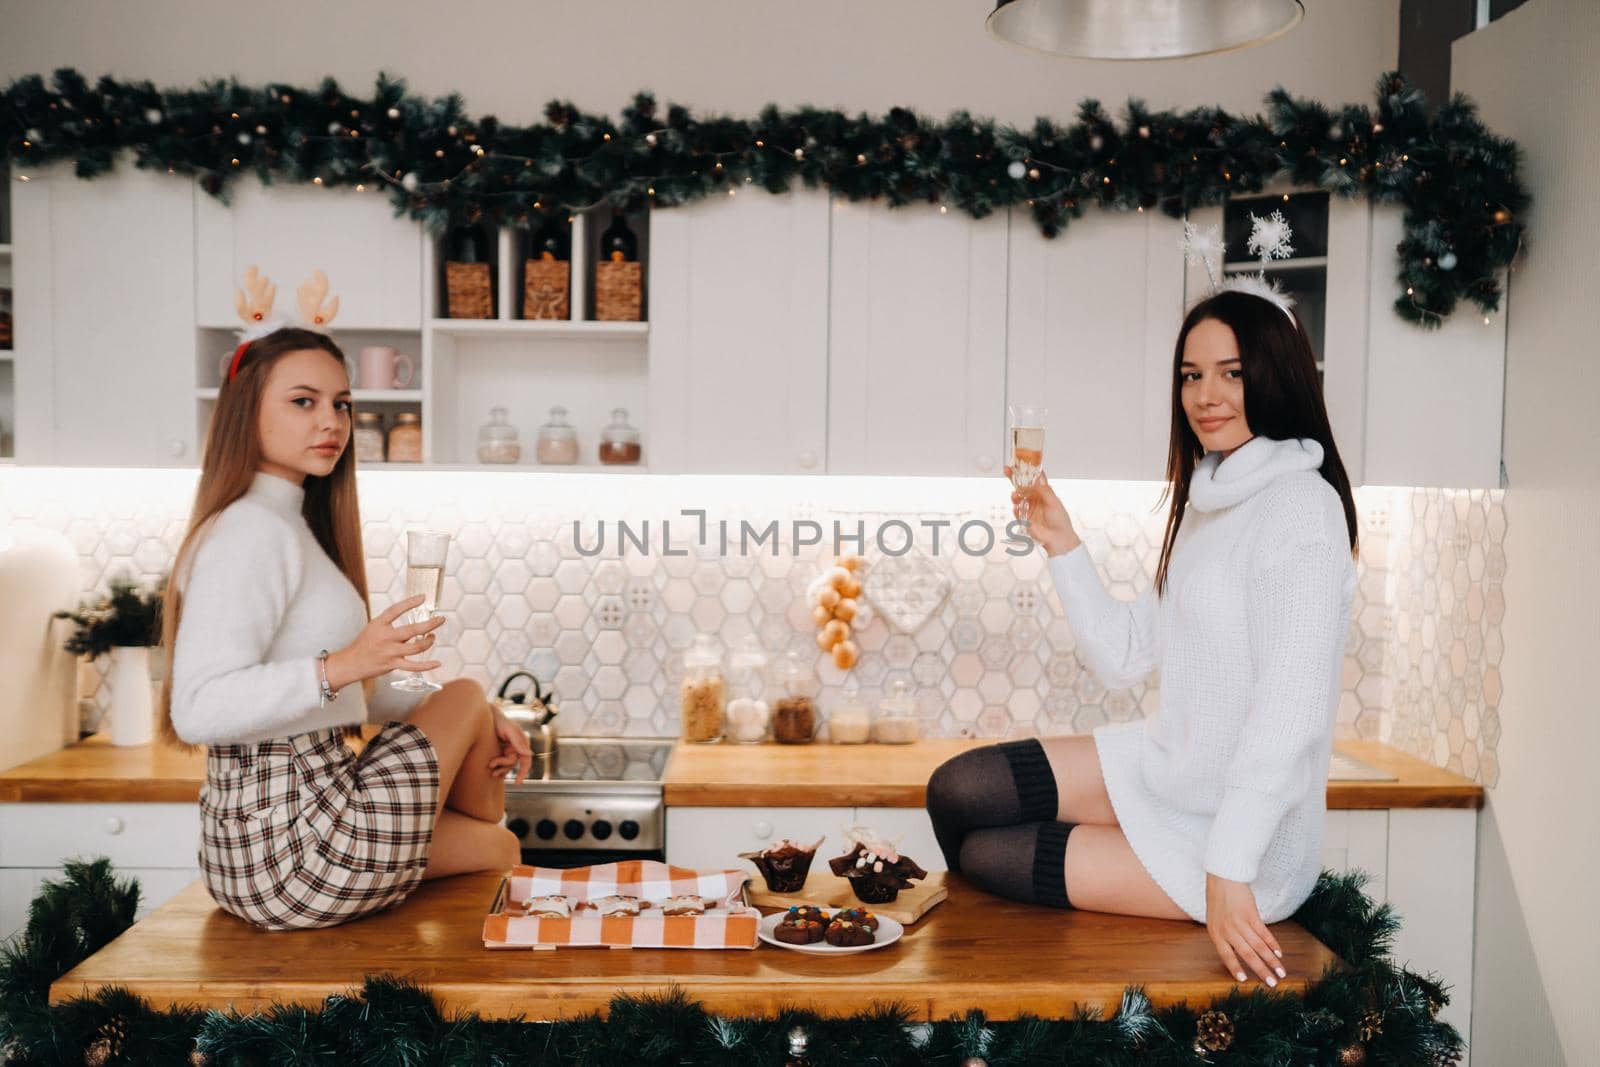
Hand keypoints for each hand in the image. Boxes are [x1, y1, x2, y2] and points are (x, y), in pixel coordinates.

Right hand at [323, 594, 443, 690]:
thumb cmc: (364, 644)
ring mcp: (390, 652)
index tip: (423, 597)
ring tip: (432, 637)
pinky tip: (437, 663)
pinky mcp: (393, 665)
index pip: (395, 610)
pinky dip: (427, 666)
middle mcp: (385, 637)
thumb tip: (411, 623)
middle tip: (440, 619)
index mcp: (379, 624)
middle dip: (430, 624)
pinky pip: (413, 666)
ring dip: (428, 641)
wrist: (350, 663)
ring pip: (416, 647)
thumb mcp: (373, 627)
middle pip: (412, 630)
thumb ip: (391, 625)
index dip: (410, 602)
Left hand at [487, 704, 532, 783]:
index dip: (523, 772)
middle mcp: (516, 748)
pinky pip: (501, 764)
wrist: (486, 717)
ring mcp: (508, 750)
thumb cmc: (499, 721)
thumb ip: (518, 742)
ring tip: (490, 767)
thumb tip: (529, 754)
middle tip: (492, 766)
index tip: (518, 782)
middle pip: (513, 764)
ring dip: (499, 768)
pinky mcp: (500, 752)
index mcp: (522, 743)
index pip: (526, 761)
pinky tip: (490, 767)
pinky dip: (497, 767)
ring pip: (506, 766)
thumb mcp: (509, 730)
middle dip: (503, 766)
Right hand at [1004, 467, 1080, 556]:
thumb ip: (1045, 490)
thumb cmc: (1060, 520)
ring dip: (1015, 495)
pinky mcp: (1023, 518)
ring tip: (1016, 496)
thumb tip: (1038, 478)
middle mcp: (1034, 498)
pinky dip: (1016, 509)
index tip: (1020, 463)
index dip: (1026, 470)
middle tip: (1008, 471)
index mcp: (1043, 491)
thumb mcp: (1054, 502)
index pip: (1033, 478)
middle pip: (1022, 484)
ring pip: (1017, 497)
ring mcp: (1028, 507)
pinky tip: (1019, 510)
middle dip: (1014, 477)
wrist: (1057, 538)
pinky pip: (1016, 511)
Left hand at [1205, 872, 1285, 987]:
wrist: (1223, 876)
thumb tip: (1238, 952)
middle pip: (1247, 954)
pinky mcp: (1252, 914)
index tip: (1244, 980)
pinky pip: (1264, 933)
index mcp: (1215, 932)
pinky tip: (1279, 954)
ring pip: (1259, 946)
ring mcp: (1240, 922)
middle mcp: (1227, 929)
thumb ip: (1224, 935)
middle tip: (1272, 984)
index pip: (1226, 955)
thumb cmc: (1218, 898)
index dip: (1235, 968)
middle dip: (1261, 970)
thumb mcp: (1214, 918)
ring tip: (1281, 973)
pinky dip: (1273, 944)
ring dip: (1272, 961)